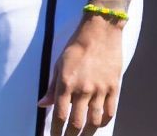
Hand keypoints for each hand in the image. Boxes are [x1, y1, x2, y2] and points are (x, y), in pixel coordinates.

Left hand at [37, 15, 123, 135]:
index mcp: (66, 83)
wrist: (100, 31)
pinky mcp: (114, 87)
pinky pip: (110, 112)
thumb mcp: (59, 64)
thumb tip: (42, 105)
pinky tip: (98, 125)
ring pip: (95, 122)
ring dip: (88, 133)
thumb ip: (52, 88)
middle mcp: (83, 89)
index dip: (56, 131)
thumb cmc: (76, 46)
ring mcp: (100, 89)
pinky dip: (104, 122)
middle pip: (77, 123)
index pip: (60, 116)